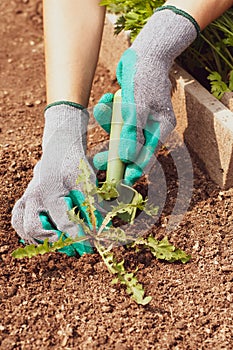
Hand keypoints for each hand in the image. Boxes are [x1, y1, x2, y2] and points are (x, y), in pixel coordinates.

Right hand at [11, 103, 101, 256]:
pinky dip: (30, 234)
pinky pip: (18, 222)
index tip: (87, 247)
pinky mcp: (23, 202)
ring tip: (61, 241)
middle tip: (73, 248)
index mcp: (51, 189)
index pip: (63, 220)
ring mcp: (26, 199)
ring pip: (23, 228)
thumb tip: (102, 227)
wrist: (58, 151)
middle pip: (35, 228)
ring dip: (41, 240)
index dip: (77, 237)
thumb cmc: (74, 165)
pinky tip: (47, 236)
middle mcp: (34, 196)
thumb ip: (91, 204)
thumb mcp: (86, 180)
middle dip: (55, 241)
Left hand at [93, 6, 198, 185]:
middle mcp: (152, 126)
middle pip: (132, 148)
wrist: (144, 51)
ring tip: (101, 110)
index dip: (133, 169)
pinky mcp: (130, 112)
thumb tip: (125, 157)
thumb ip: (133, 132)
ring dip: (108, 125)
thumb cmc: (145, 75)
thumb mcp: (138, 104)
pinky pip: (116, 119)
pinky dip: (108, 113)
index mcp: (161, 127)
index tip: (120, 182)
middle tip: (98, 161)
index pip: (147, 155)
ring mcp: (141, 119)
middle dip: (113, 152)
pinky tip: (104, 100)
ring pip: (121, 133)